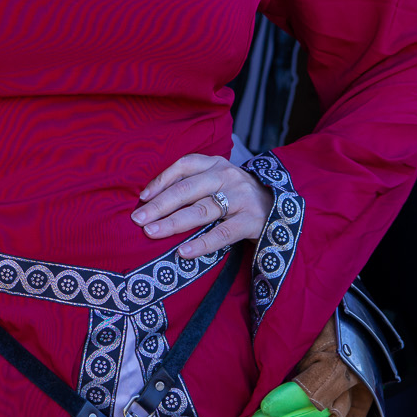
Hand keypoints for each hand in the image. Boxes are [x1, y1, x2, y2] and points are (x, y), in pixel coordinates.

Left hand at [132, 152, 270, 256]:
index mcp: (215, 164)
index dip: (160, 181)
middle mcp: (227, 176)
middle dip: (159, 205)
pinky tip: (183, 252)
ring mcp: (240, 198)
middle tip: (138, 219)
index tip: (142, 198)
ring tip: (152, 233)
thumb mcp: (217, 180)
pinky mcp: (251, 220)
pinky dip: (201, 243)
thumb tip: (151, 199)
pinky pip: (222, 233)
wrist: (279, 206)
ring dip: (173, 223)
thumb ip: (192, 184)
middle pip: (187, 190)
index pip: (183, 166)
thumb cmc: (237, 195)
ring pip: (201, 210)